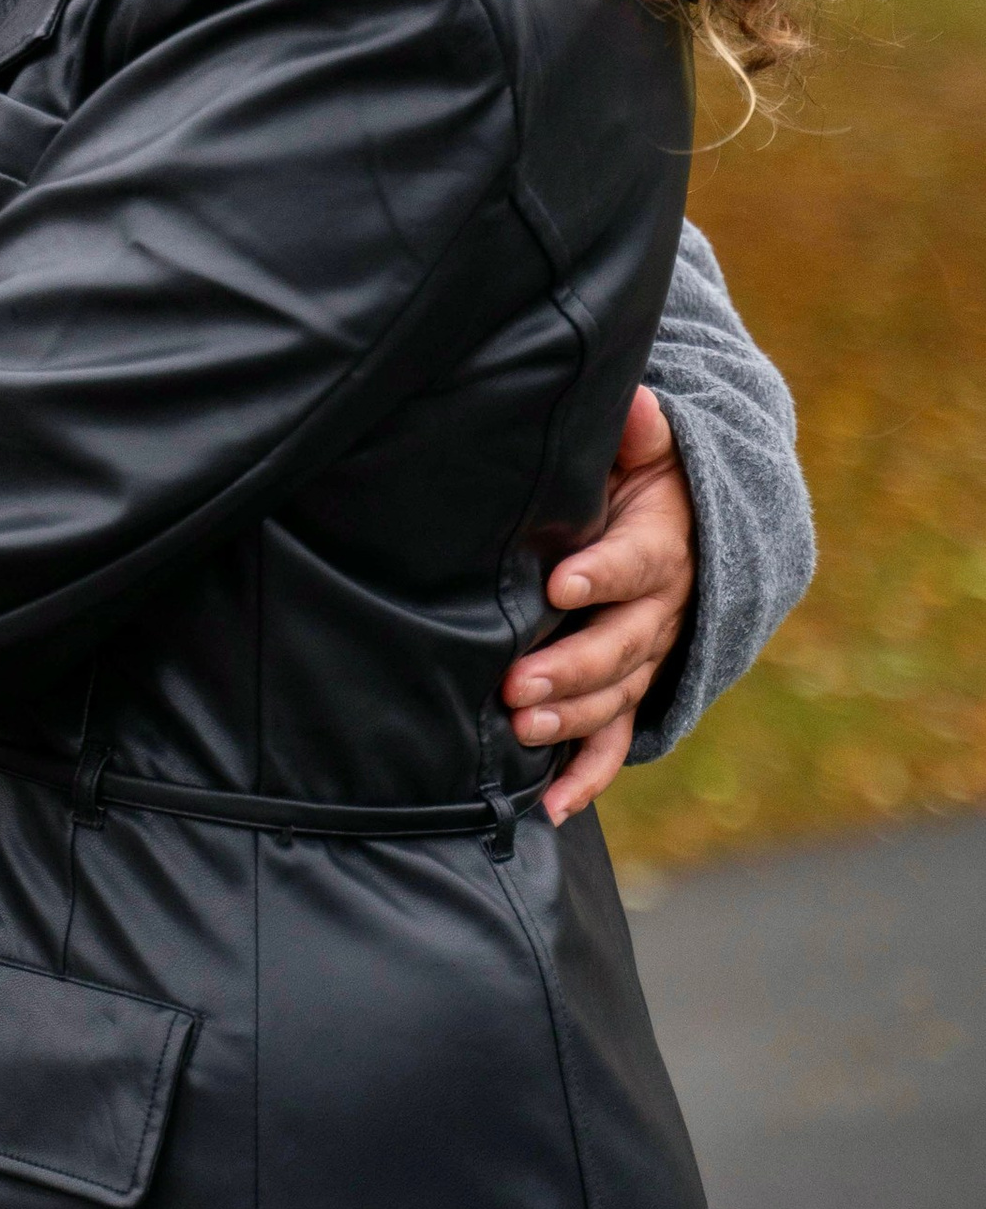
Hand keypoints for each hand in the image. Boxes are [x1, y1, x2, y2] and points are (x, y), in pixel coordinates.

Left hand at [505, 385, 696, 826]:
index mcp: (663, 545)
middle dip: (571, 668)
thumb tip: (636, 401)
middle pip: (622, 645)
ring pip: (616, 697)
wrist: (693, 526)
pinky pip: (616, 741)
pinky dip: (587, 777)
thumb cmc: (644, 477)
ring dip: (571, 720)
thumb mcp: (650, 446)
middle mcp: (662, 610)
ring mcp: (648, 657)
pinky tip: (550, 806)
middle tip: (516, 684)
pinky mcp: (633, 690)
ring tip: (520, 731)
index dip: (603, 573)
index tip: (559, 582)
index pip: (638, 563)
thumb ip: (639, 429)